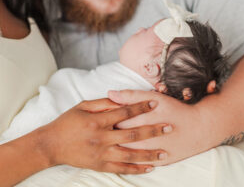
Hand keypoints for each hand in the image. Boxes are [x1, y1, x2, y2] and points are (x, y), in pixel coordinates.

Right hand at [37, 98, 172, 173]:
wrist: (51, 145)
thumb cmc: (67, 123)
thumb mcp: (82, 107)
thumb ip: (102, 103)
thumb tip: (119, 97)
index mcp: (98, 121)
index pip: (124, 112)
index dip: (141, 107)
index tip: (155, 103)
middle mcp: (102, 138)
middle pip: (132, 134)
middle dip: (152, 130)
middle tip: (168, 127)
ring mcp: (102, 154)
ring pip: (130, 154)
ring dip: (149, 154)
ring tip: (165, 153)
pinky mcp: (100, 165)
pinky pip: (121, 168)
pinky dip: (136, 169)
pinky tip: (149, 168)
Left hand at [108, 90, 210, 165]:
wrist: (200, 128)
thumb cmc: (176, 110)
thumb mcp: (155, 97)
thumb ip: (131, 95)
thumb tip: (110, 93)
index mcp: (141, 120)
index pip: (116, 122)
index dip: (106, 121)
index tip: (99, 120)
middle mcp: (145, 138)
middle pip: (119, 138)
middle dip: (108, 135)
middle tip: (100, 133)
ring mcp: (152, 152)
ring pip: (127, 153)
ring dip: (117, 149)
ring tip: (110, 144)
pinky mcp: (159, 161)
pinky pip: (140, 164)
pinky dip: (131, 162)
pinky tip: (123, 159)